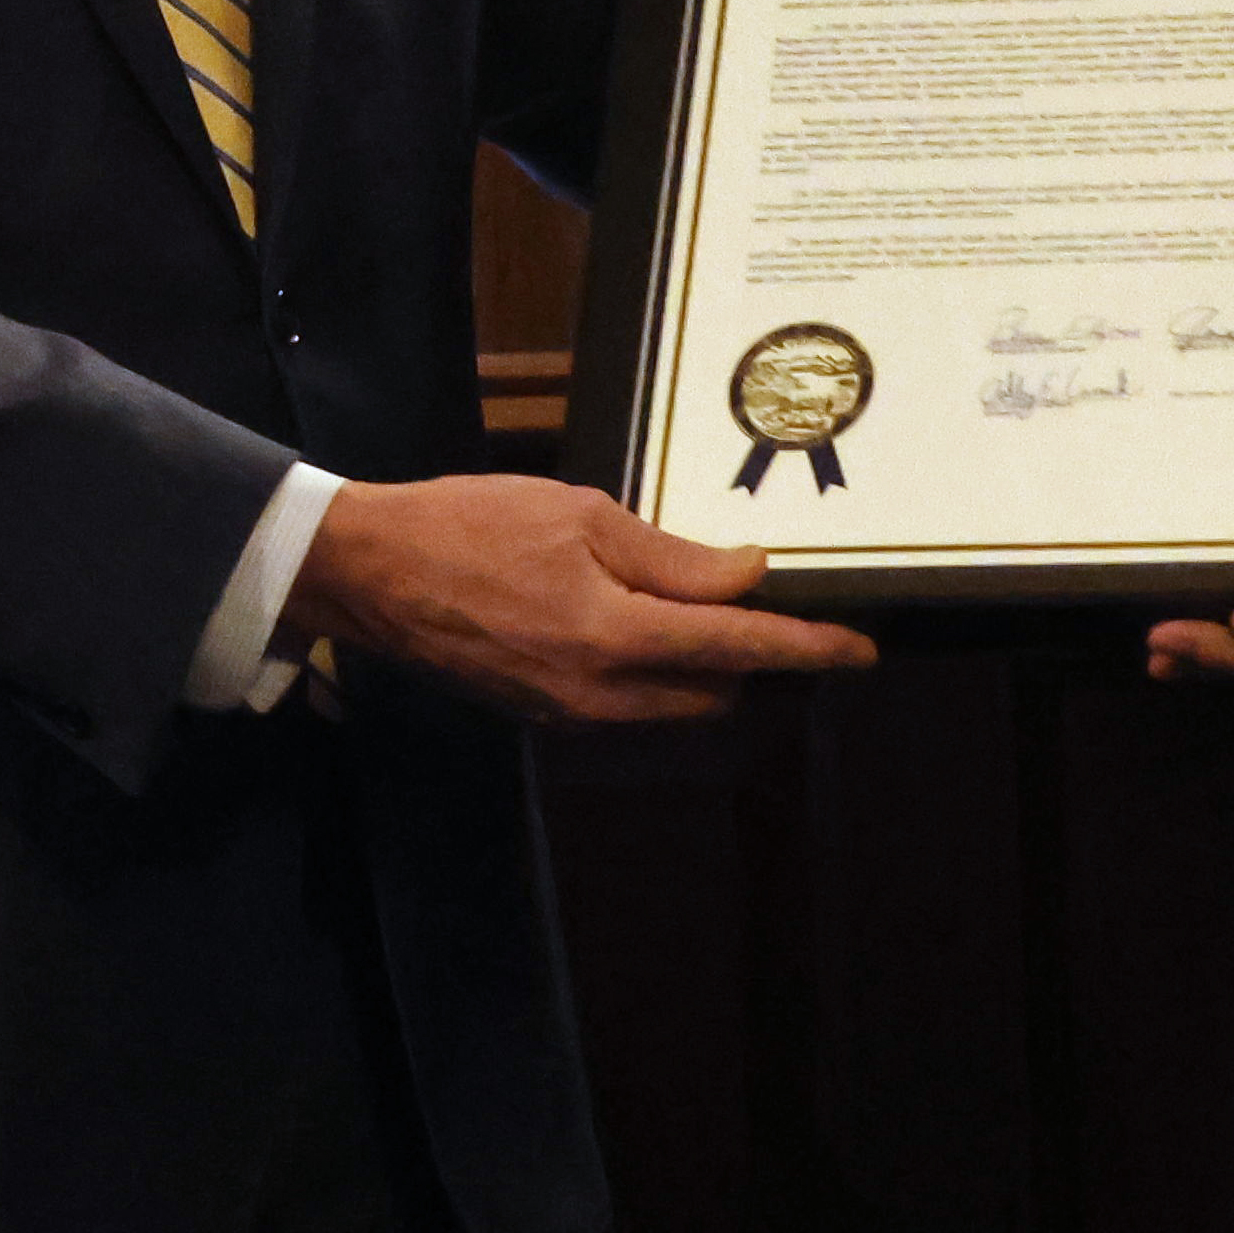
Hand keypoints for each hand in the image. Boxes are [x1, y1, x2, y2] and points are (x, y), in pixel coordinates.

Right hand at [281, 472, 875, 724]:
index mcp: (612, 636)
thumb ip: (672, 557)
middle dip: (754, 655)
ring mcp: (570, 714)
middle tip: (770, 600)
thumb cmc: (474, 525)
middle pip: (716, 688)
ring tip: (707, 604)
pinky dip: (658, 670)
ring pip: (675, 702)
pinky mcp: (546, 715)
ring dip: (706, 664)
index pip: (737, 649)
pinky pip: (630, 704)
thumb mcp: (583, 517)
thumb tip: (750, 575)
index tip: (860, 651)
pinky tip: (646, 619)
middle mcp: (599, 694)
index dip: (806, 650)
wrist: (373, 573)